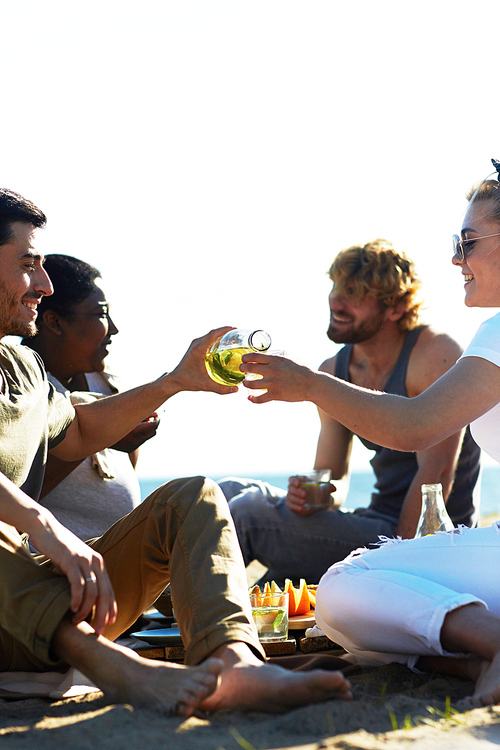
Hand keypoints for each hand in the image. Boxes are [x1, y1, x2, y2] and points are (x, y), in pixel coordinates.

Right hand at [28, 511, 116, 634]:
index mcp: (99, 563)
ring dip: (86, 610)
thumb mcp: (76, 563)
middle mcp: (95, 561)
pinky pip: (78, 584)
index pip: (110, 590)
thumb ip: (84, 576)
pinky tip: (72, 609)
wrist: (47, 529)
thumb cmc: (60, 549)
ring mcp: (84, 560)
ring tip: (77, 621)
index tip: (110, 624)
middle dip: (103, 615)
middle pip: (104, 594)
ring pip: (92, 592)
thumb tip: (86, 597)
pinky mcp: (71, 561)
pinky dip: (77, 598)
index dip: (111, 608)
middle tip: (97, 631)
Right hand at [111, 412, 159, 451]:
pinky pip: (140, 440)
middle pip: (153, 432)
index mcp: (135, 431)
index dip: (157, 419)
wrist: (97, 432)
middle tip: (152, 416)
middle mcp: (135, 441)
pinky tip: (135, 428)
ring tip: (141, 421)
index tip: (156, 413)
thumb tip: (156, 413)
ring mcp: (133, 446)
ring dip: (147, 429)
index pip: (154, 425)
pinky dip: (140, 434)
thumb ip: (142, 413)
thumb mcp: (127, 413)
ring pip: (147, 437)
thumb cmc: (113, 417)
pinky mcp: (130, 449)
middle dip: (154, 424)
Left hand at [167, 326, 239, 394]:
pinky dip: (215, 338)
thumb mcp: (206, 385)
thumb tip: (236, 390)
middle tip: (238, 334)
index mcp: (198, 349)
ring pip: (209, 335)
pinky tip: (223, 344)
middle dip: (225, 331)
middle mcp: (196, 344)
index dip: (225, 329)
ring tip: (232, 337)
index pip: (213, 334)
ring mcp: (194, 344)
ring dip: (220, 333)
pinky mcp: (194, 347)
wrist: (175, 380)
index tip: (236, 329)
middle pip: (213, 332)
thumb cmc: (188, 382)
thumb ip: (221, 389)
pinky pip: (206, 339)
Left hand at [241, 352, 312, 402]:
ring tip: (246, 383)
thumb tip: (264, 357)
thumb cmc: (301, 371)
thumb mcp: (288, 360)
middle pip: (248, 368)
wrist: (312, 384)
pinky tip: (250, 397)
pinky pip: (258, 398)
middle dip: (242, 369)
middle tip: (241, 370)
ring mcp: (273, 383)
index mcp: (275, 359)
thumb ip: (276, 359)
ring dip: (245, 384)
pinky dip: (252, 399)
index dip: (245, 358)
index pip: (253, 356)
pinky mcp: (275, 395)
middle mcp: (272, 370)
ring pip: (250, 384)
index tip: (243, 360)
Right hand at [285, 477, 336, 515]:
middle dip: (297, 491)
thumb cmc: (318, 489)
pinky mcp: (291, 504)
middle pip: (291, 488)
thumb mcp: (323, 487)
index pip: (292, 479)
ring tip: (304, 502)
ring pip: (290, 497)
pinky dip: (295, 507)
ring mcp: (291, 496)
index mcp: (298, 480)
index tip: (299, 483)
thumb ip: (328, 487)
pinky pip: (290, 505)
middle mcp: (292, 488)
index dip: (294, 481)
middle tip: (305, 495)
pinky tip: (301, 508)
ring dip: (296, 500)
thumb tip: (334, 488)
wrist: (317, 498)